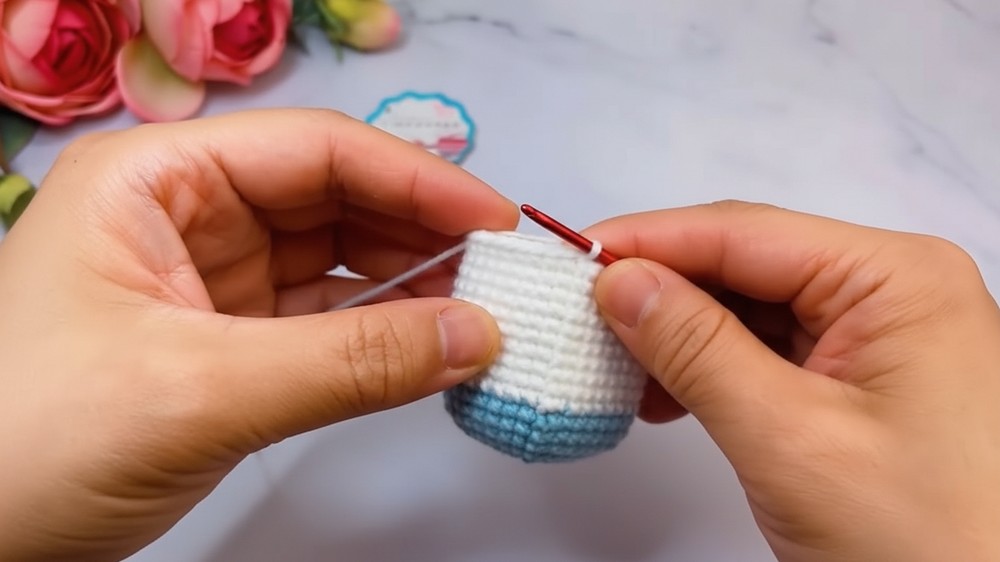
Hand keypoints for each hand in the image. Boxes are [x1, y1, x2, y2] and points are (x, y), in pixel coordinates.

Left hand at [0, 109, 517, 560]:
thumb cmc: (35, 443)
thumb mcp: (201, 391)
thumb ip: (352, 361)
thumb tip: (481, 336)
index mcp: (156, 179)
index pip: (314, 151)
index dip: (416, 181)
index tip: (499, 222)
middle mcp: (186, 215)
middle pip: (332, 201)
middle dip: (420, 235)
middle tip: (506, 275)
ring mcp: (209, 282)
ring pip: (334, 263)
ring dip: (410, 287)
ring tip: (486, 312)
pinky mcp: (227, 346)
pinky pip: (323, 324)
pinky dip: (381, 336)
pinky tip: (434, 346)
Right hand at [587, 201, 999, 560]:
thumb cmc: (920, 540)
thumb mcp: (789, 438)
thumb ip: (697, 349)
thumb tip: (618, 282)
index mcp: (894, 278)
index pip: (745, 232)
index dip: (650, 240)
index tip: (572, 256)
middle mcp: (890, 291)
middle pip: (746, 265)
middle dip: (661, 292)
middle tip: (580, 317)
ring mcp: (878, 337)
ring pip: (750, 310)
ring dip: (678, 337)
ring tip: (615, 369)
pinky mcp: (861, 382)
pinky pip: (768, 353)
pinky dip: (709, 372)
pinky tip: (663, 398)